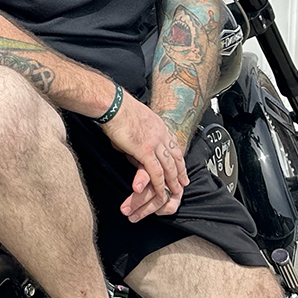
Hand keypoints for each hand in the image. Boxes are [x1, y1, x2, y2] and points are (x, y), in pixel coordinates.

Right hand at [97, 92, 190, 222]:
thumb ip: (137, 134)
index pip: (173, 144)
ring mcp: (154, 143)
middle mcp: (160, 134)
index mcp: (158, 125)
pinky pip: (156, 172)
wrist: (113, 104)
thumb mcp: (133, 120)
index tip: (180, 165)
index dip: (178, 157)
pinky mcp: (145, 151)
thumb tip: (132, 147)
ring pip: (169, 167)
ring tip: (175, 193)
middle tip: (184, 183)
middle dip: (181, 171)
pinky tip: (162, 193)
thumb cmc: (116, 108)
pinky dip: (160, 185)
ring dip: (173, 182)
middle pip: (175, 156)